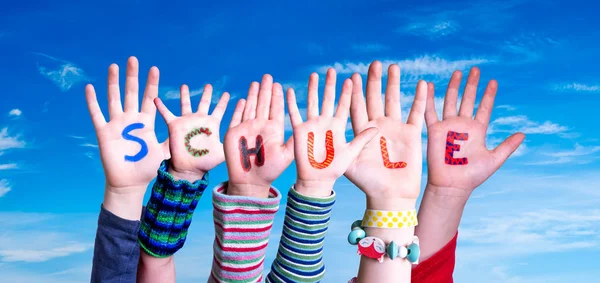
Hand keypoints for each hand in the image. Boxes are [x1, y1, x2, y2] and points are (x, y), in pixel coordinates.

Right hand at [85, 56, 167, 218]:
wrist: (130, 182)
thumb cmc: (147, 168)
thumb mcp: (164, 152)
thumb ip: (174, 141)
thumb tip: (193, 135)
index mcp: (146, 122)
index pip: (149, 98)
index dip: (151, 84)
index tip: (155, 69)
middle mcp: (131, 120)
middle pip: (131, 93)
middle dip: (133, 76)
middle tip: (134, 59)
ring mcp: (117, 124)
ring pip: (114, 98)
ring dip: (113, 82)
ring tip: (114, 66)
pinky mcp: (104, 133)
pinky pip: (97, 114)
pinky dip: (92, 102)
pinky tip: (90, 88)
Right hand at [154, 84, 229, 180]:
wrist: (189, 168)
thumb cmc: (206, 161)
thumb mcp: (222, 151)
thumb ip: (231, 142)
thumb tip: (244, 138)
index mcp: (212, 124)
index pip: (220, 109)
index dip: (224, 102)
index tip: (229, 93)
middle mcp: (200, 120)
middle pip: (204, 102)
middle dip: (206, 94)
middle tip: (209, 85)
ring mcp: (187, 122)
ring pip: (186, 104)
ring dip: (185, 95)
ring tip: (184, 86)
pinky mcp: (175, 126)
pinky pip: (166, 114)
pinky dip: (161, 106)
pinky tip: (156, 98)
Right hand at [223, 75, 293, 197]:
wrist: (251, 182)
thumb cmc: (270, 170)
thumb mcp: (286, 155)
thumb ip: (294, 141)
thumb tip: (305, 128)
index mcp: (273, 129)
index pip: (275, 108)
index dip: (277, 96)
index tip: (279, 84)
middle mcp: (260, 126)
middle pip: (263, 104)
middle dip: (266, 90)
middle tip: (268, 76)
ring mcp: (246, 129)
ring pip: (251, 107)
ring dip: (253, 95)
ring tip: (256, 82)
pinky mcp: (234, 133)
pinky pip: (236, 117)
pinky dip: (239, 108)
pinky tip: (243, 99)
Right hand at [287, 68, 378, 196]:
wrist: (317, 180)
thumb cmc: (335, 168)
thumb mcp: (352, 153)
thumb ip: (362, 140)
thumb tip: (377, 128)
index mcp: (338, 126)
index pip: (343, 105)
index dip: (347, 93)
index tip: (351, 78)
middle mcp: (325, 122)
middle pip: (327, 99)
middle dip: (329, 85)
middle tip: (332, 70)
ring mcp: (312, 125)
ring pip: (312, 102)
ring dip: (312, 89)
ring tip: (314, 75)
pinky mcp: (299, 131)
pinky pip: (294, 114)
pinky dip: (291, 103)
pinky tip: (288, 90)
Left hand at [344, 61, 426, 209]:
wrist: (390, 195)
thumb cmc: (368, 183)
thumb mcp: (352, 162)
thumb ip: (347, 143)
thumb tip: (338, 125)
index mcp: (361, 131)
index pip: (357, 106)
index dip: (355, 91)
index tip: (352, 76)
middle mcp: (377, 126)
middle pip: (375, 98)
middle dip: (374, 81)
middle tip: (374, 63)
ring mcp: (395, 128)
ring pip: (394, 100)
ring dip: (393, 84)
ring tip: (393, 66)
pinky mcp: (411, 134)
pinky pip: (416, 113)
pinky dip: (420, 99)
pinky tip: (422, 84)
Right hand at [425, 67, 524, 197]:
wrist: (452, 185)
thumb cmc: (472, 176)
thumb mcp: (494, 159)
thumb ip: (507, 146)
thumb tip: (523, 134)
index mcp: (477, 130)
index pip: (484, 108)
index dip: (489, 95)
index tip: (493, 82)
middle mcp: (463, 125)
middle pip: (467, 99)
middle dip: (471, 85)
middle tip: (476, 70)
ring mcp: (448, 126)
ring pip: (450, 101)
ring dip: (454, 87)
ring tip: (458, 73)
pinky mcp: (435, 130)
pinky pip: (430, 111)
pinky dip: (429, 98)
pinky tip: (430, 85)